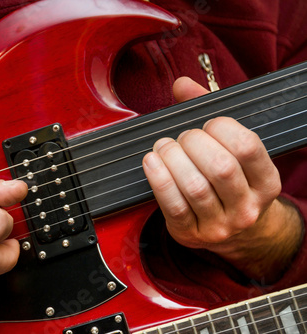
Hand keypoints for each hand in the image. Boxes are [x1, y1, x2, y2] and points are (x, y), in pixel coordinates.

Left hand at [142, 77, 302, 282]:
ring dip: (172, 158)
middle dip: (193, 142)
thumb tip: (182, 84)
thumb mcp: (231, 150)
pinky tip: (152, 162)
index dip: (220, 127)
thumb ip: (208, 112)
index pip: (247, 146)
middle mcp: (247, 206)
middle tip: (183, 138)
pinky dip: (158, 179)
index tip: (208, 124)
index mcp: (265, 182)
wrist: (232, 232)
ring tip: (164, 147)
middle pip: (219, 167)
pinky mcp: (191, 233)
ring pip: (194, 187)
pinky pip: (173, 205)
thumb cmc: (229, 182)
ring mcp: (220, 225)